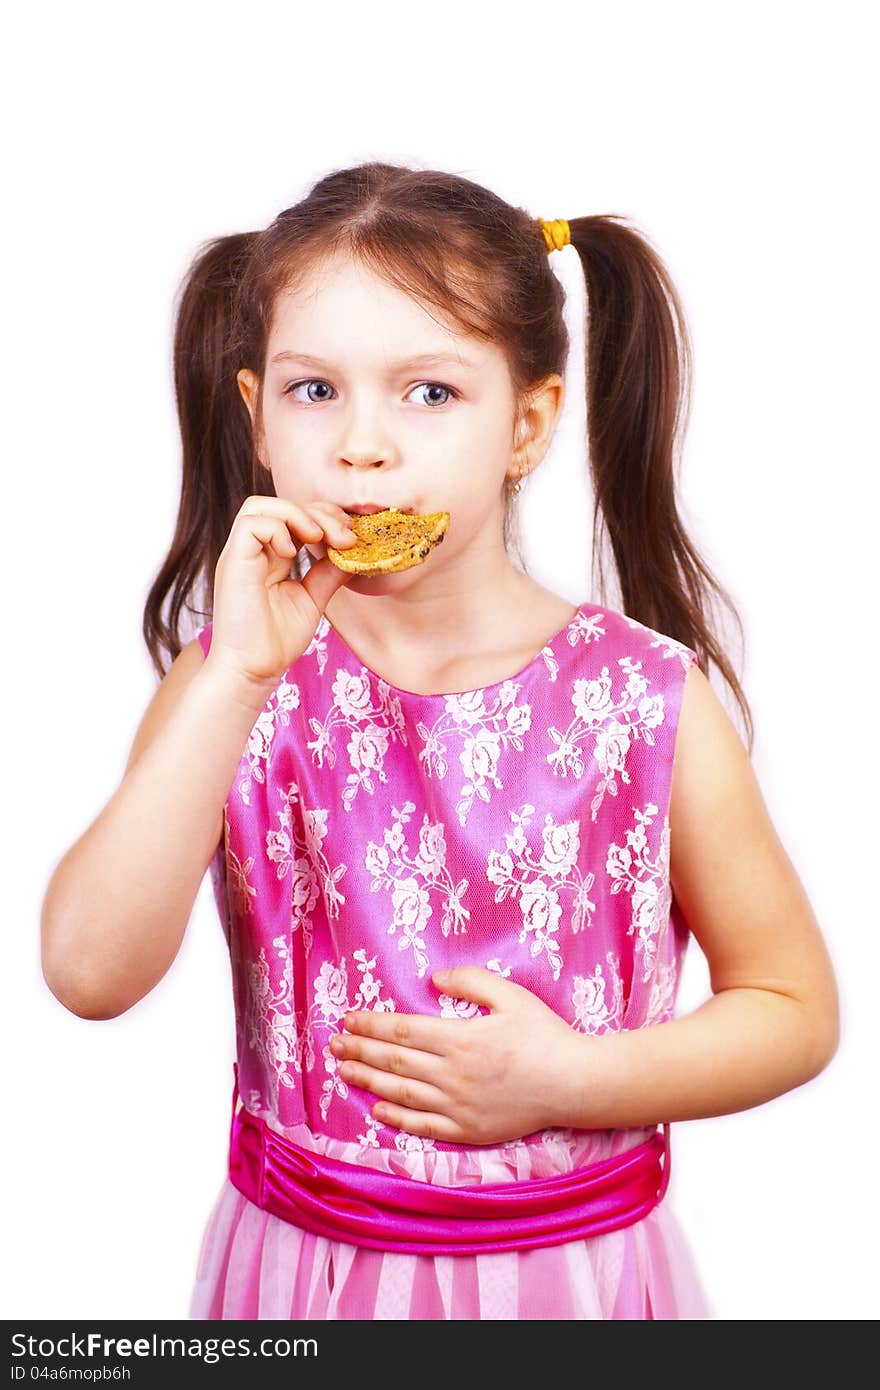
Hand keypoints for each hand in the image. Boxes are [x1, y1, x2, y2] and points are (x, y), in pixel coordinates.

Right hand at [205, 496, 357, 691]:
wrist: (252, 670)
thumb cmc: (276, 642)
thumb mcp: (313, 599)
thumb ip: (329, 573)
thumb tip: (353, 552)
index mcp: (272, 558)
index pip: (295, 518)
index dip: (325, 519)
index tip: (350, 539)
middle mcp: (254, 552)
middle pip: (282, 505)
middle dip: (319, 513)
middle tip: (344, 536)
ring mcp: (241, 555)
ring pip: (260, 506)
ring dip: (297, 514)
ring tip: (318, 538)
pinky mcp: (233, 561)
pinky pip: (251, 522)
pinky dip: (277, 528)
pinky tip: (292, 553)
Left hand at [328, 965, 586, 1145]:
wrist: (574, 1084)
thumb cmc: (544, 1035)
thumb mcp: (511, 995)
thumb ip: (471, 981)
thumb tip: (433, 979)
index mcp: (460, 1039)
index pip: (402, 1032)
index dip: (371, 1026)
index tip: (348, 1020)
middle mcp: (453, 1075)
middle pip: (393, 1063)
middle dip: (360, 1052)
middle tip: (333, 1045)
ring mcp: (458, 1107)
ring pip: (401, 1095)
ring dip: (368, 1082)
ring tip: (344, 1072)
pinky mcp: (468, 1130)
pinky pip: (423, 1127)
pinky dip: (397, 1119)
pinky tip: (377, 1111)